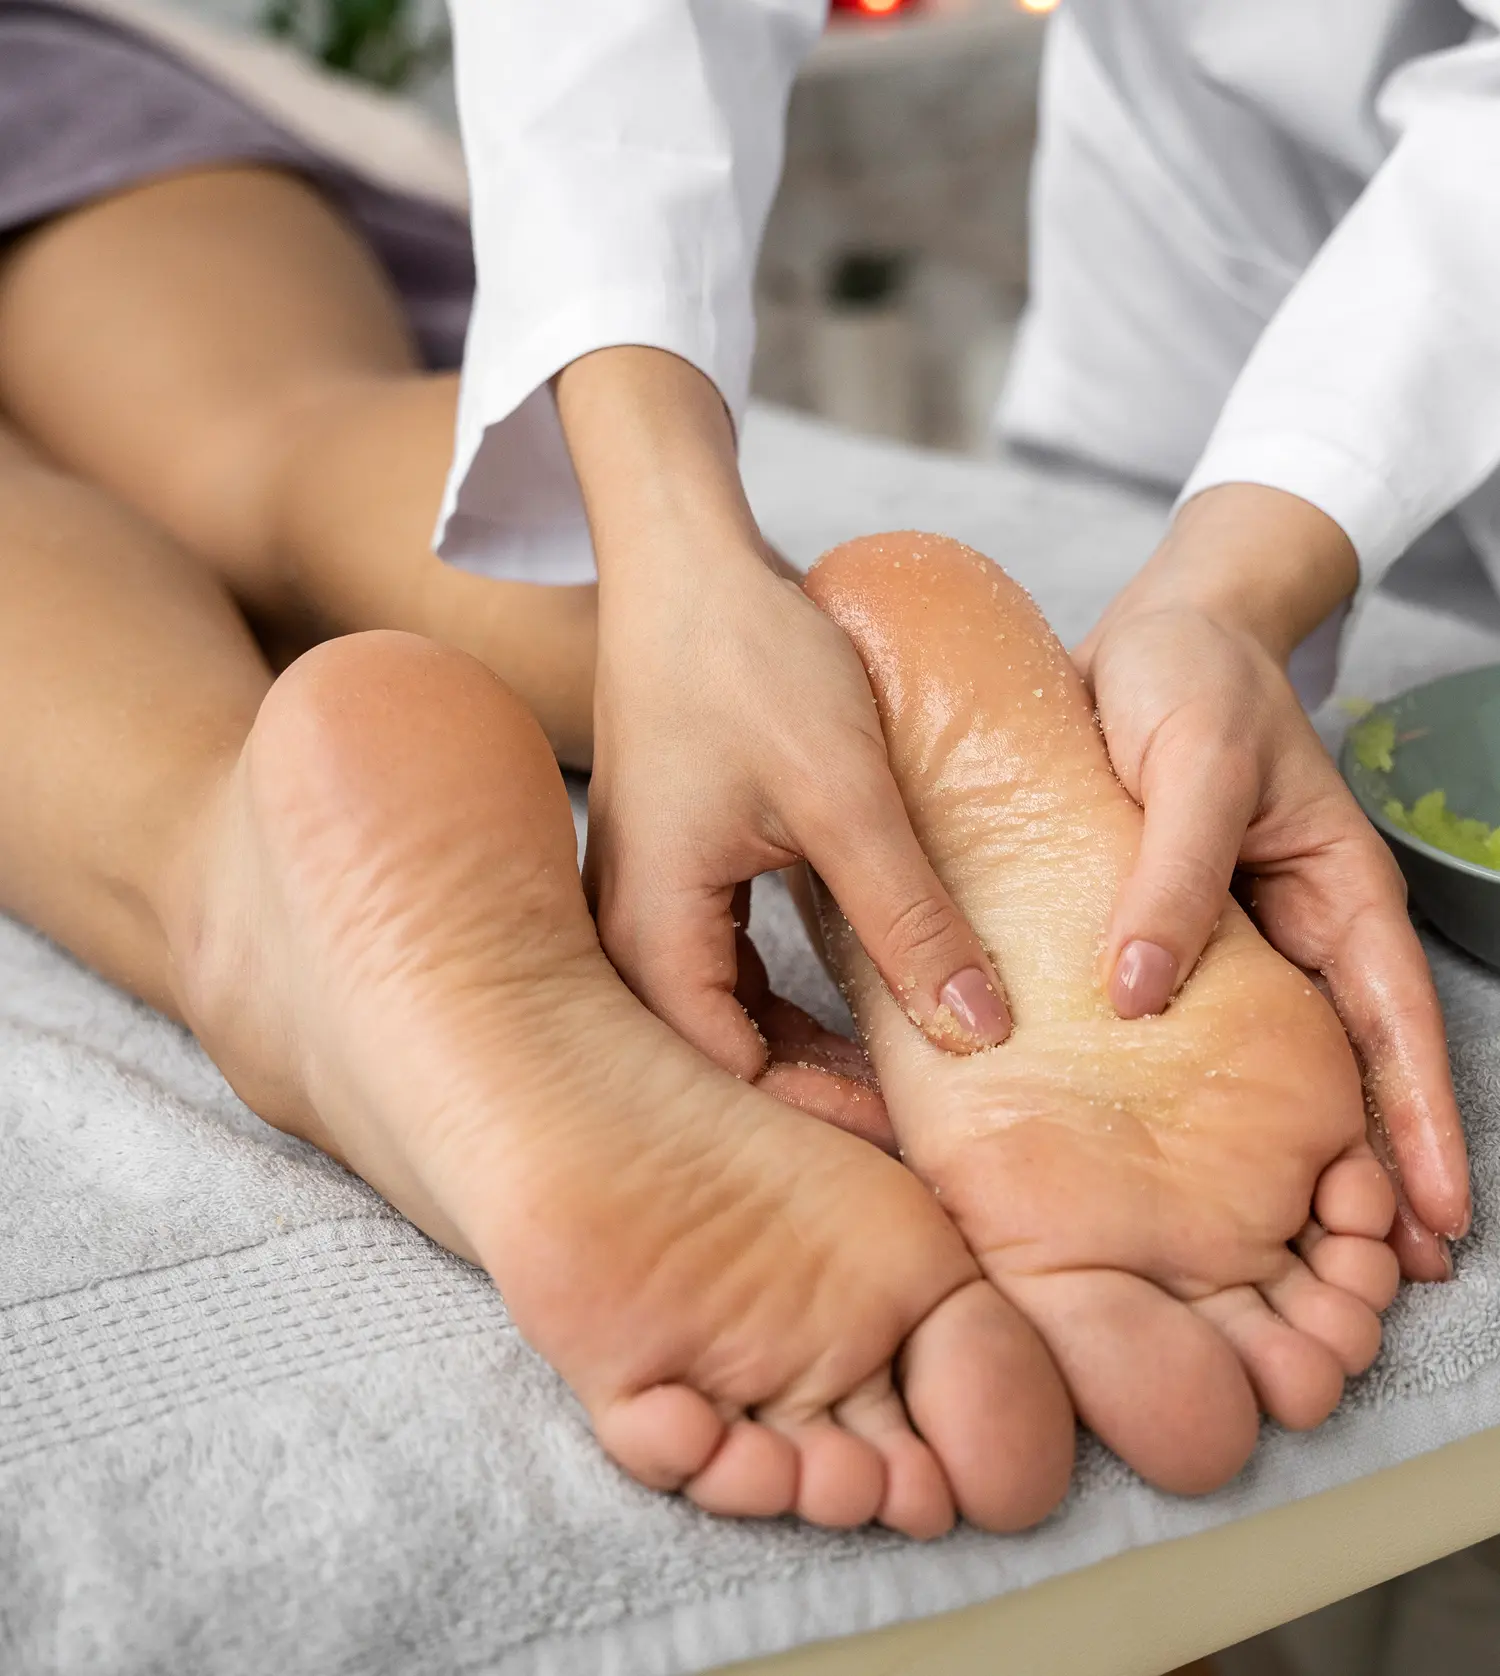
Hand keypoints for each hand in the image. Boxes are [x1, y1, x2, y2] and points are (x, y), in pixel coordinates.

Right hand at [558, 347, 1009, 1091]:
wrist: (691, 566)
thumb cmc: (746, 661)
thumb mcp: (845, 797)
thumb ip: (909, 919)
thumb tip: (978, 1031)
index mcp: (646, 929)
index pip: (728, 1079)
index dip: (824, 1122)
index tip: (920, 1140)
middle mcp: (628, 933)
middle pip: (722, 1067)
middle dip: (820, 1104)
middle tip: (923, 1130)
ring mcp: (646, 904)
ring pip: (730, 1024)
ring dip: (813, 1055)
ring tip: (909, 1083)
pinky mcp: (676, 876)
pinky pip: (734, 973)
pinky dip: (799, 1002)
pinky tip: (872, 1006)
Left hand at [1079, 485, 1469, 1277]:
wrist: (1146, 632)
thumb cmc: (1189, 678)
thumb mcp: (1193, 763)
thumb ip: (1174, 874)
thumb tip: (1141, 997)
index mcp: (1336, 894)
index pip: (1393, 1029)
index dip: (1418, 1125)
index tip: (1440, 1218)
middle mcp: (1293, 929)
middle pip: (1342, 1068)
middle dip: (1364, 1168)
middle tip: (1366, 1279)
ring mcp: (1233, 935)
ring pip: (1266, 1060)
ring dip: (1279, 1145)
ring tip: (1272, 1241)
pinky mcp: (1165, 929)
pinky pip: (1186, 1020)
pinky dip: (1187, 1086)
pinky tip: (1152, 1142)